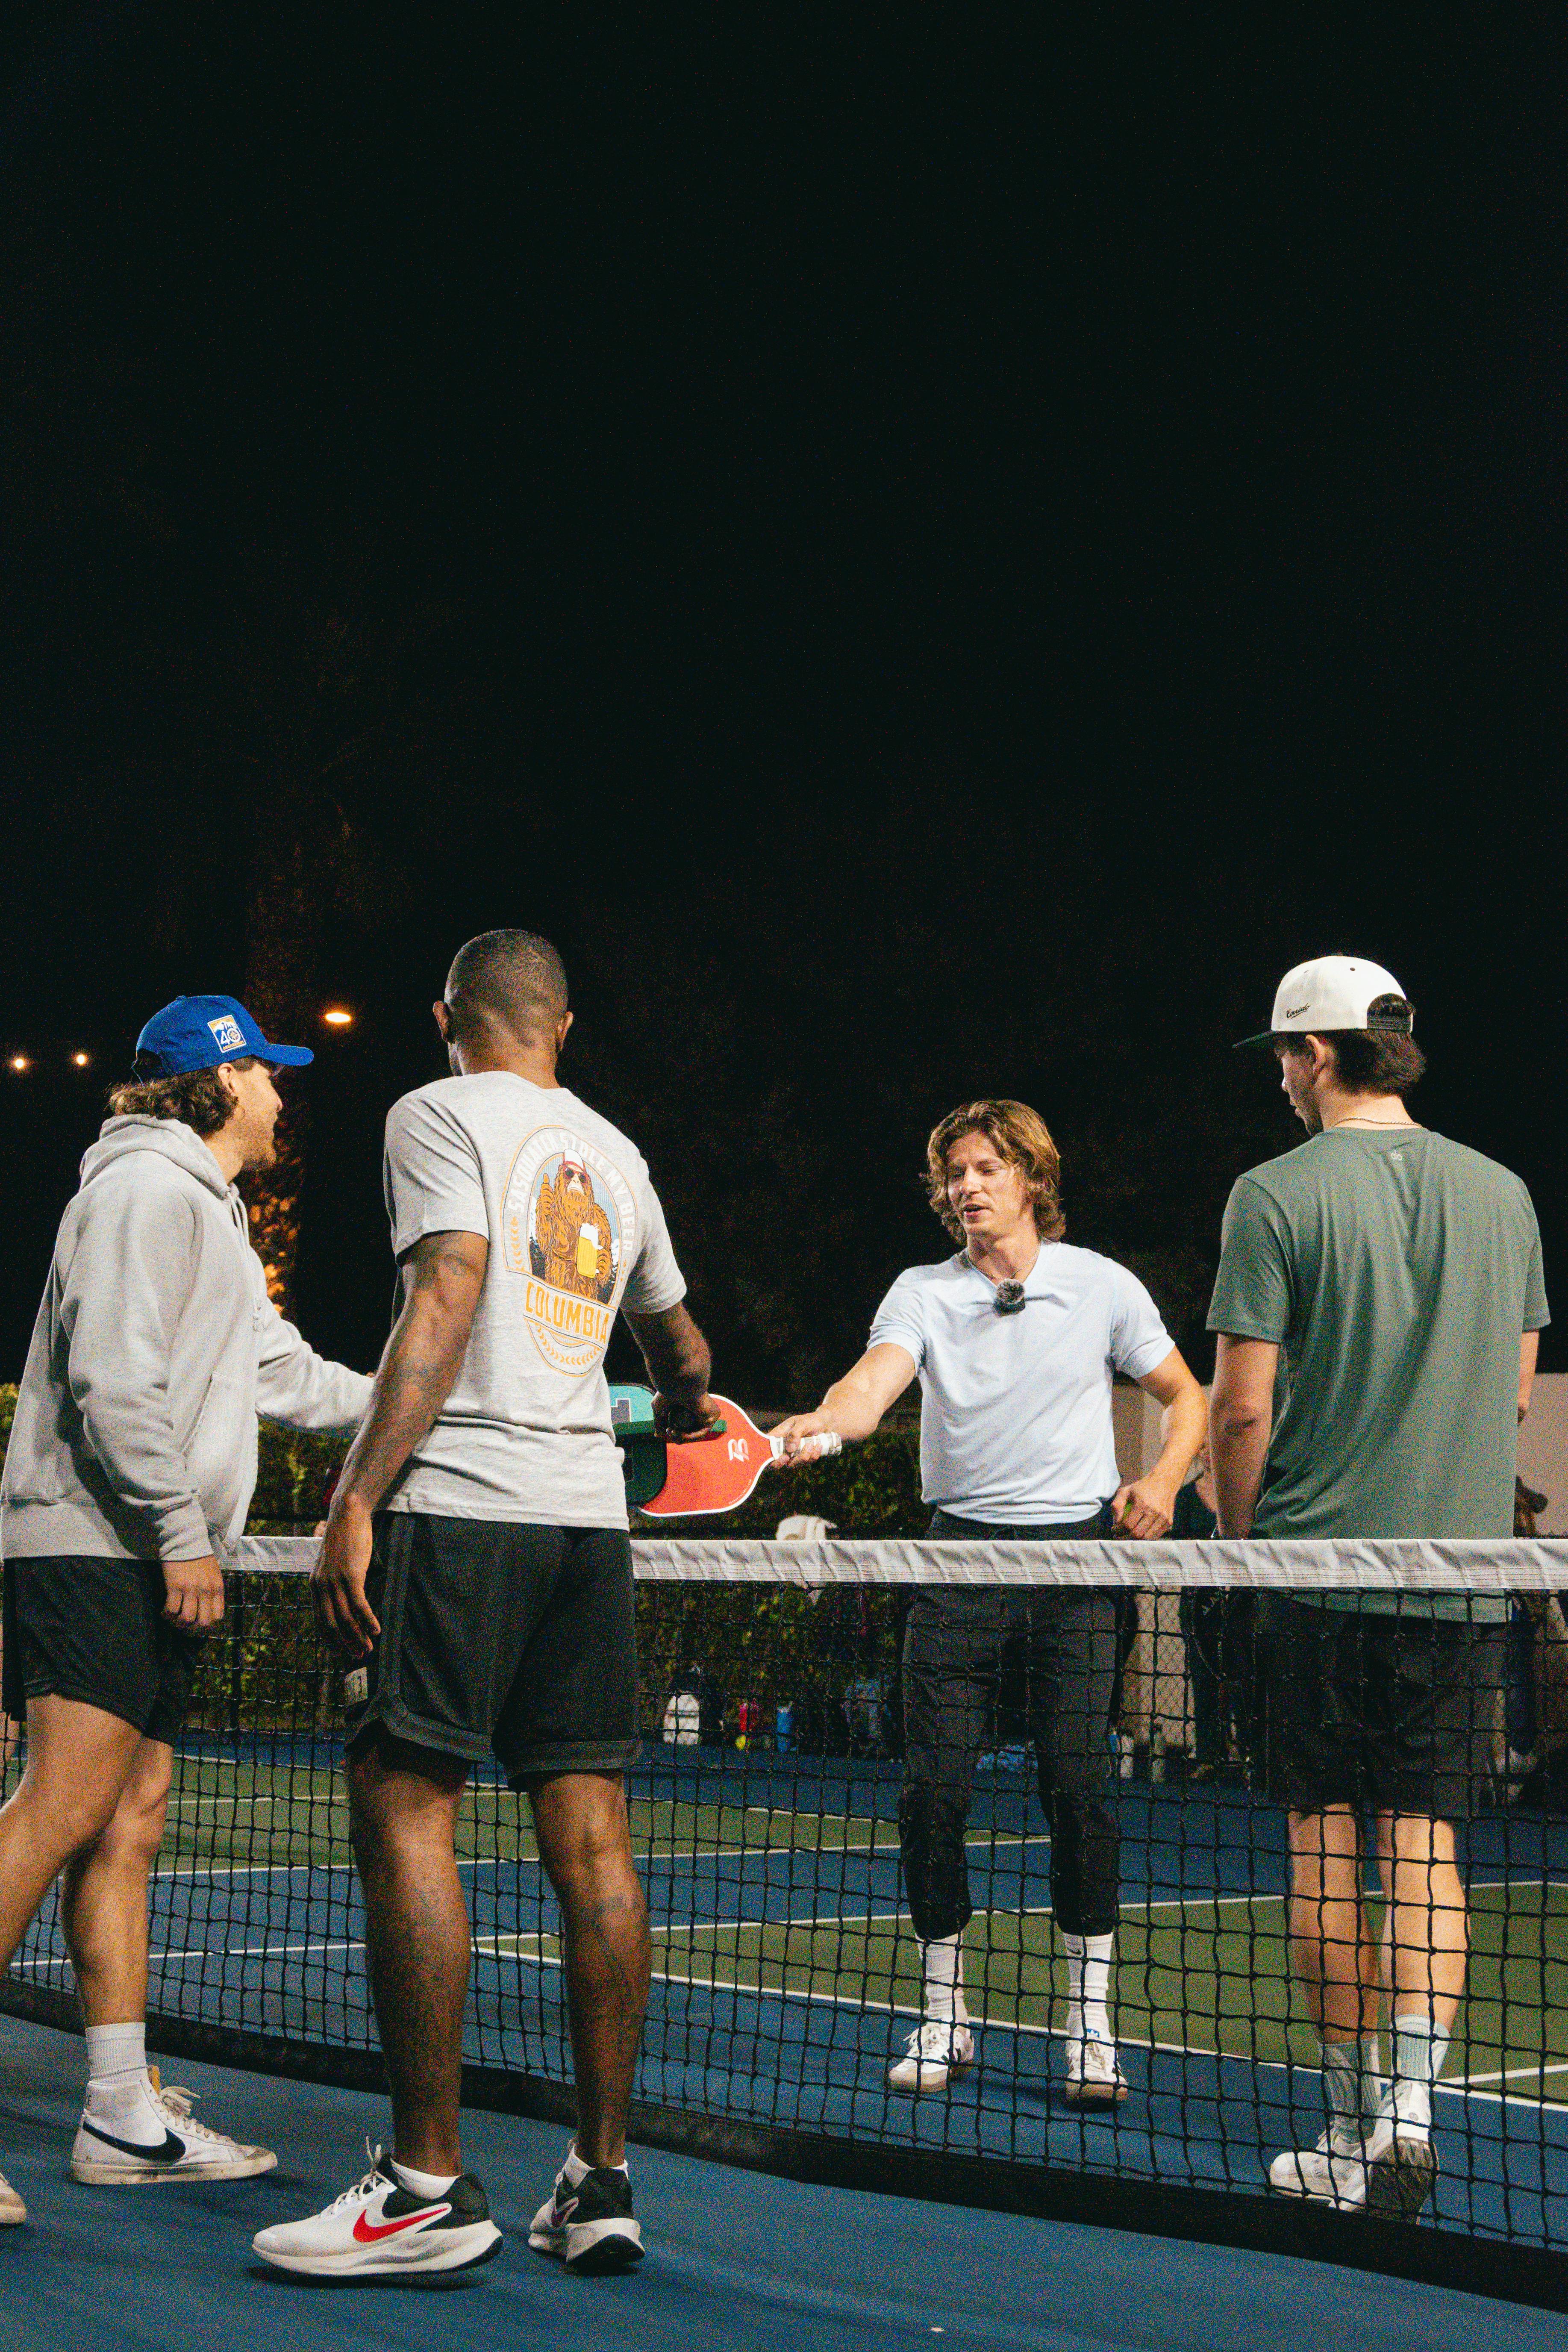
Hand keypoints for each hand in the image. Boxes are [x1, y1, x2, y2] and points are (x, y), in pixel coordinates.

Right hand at [162, 1554, 225, 1629]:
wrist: (186, 1542)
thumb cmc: (200, 1558)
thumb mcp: (214, 1575)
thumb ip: (213, 1591)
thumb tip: (207, 1610)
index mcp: (217, 1588)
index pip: (217, 1617)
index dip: (207, 1625)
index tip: (198, 1624)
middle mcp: (206, 1591)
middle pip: (202, 1622)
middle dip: (193, 1628)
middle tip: (185, 1625)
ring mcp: (190, 1590)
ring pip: (186, 1619)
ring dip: (178, 1623)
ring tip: (173, 1619)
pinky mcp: (174, 1587)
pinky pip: (171, 1610)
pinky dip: (167, 1615)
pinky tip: (164, 1612)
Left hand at [312, 1498, 380, 1660]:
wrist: (347, 1515)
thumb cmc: (344, 1540)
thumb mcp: (333, 1565)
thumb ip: (334, 1583)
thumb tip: (345, 1602)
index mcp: (315, 1586)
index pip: (319, 1621)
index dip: (331, 1640)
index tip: (342, 1653)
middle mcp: (321, 1586)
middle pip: (331, 1624)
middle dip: (345, 1643)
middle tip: (359, 1656)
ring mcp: (335, 1581)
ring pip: (345, 1618)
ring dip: (358, 1636)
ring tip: (369, 1648)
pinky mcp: (351, 1575)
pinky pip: (359, 1604)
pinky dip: (368, 1620)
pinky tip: (377, 1630)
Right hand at [654, 1391, 725, 1441]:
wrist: (679, 1384)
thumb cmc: (668, 1391)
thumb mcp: (660, 1409)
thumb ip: (659, 1423)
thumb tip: (657, 1436)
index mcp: (689, 1405)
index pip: (684, 1423)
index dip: (674, 1432)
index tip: (665, 1431)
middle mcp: (699, 1408)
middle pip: (690, 1430)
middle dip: (677, 1436)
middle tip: (667, 1432)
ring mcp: (707, 1412)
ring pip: (695, 1434)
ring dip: (681, 1437)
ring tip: (670, 1432)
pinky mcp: (712, 1416)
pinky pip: (701, 1432)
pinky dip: (688, 1435)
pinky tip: (676, 1433)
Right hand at [771, 1411, 838, 1465]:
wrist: (825, 1424)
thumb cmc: (810, 1421)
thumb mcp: (802, 1423)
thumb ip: (794, 1434)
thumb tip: (789, 1449)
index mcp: (778, 1436)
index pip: (767, 1448)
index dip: (769, 1457)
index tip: (784, 1457)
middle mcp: (783, 1446)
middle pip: (777, 1462)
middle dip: (788, 1462)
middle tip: (796, 1456)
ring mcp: (792, 1453)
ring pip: (793, 1464)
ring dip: (804, 1456)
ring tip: (812, 1444)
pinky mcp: (803, 1457)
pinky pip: (806, 1462)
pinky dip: (813, 1455)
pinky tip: (818, 1445)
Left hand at [1110, 1477, 1176, 1539]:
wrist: (1165, 1482)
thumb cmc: (1142, 1487)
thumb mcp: (1125, 1491)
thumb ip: (1117, 1505)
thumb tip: (1115, 1523)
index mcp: (1142, 1504)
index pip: (1128, 1525)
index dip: (1119, 1530)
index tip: (1114, 1530)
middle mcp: (1155, 1512)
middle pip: (1138, 1534)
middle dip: (1125, 1538)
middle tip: (1119, 1536)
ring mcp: (1163, 1518)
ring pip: (1147, 1538)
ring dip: (1136, 1540)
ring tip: (1128, 1537)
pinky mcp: (1169, 1522)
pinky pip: (1156, 1536)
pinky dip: (1146, 1538)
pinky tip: (1139, 1534)